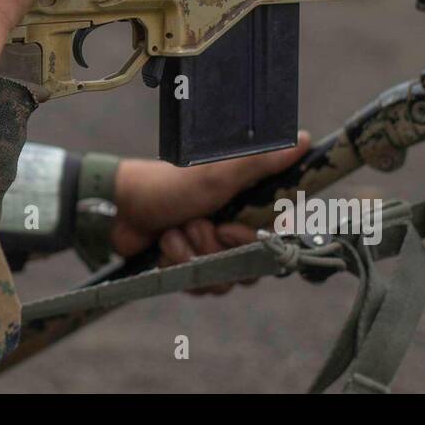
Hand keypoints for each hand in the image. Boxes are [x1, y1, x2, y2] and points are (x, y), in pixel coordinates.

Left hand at [110, 132, 311, 294]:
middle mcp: (231, 231)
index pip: (271, 244)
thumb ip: (262, 163)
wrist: (121, 208)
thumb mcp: (218, 174)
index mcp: (244, 206)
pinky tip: (162, 244)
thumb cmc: (170, 184)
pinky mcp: (188, 267)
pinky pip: (195, 284)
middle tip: (193, 223)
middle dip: (212, 248)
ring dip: (190, 255)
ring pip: (218, 279)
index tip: (226, 228)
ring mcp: (209, 250)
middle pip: (244, 267)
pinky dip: (175, 264)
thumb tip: (303, 140)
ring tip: (173, 230)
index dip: (248, 243)